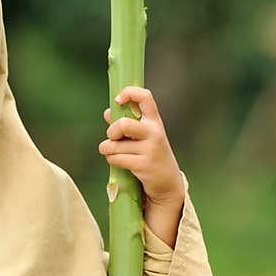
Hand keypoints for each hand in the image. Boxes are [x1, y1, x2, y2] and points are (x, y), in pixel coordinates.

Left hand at [98, 86, 184, 211]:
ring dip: (107, 149)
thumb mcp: (143, 137)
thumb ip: (127, 124)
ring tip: (112, 152)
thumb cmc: (151, 155)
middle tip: (113, 137)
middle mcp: (154, 132)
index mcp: (154, 121)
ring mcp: (150, 149)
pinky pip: (116, 159)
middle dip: (111, 132)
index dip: (129, 93)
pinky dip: (112, 160)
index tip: (118, 100)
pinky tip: (117, 162)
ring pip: (114, 145)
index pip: (145, 97)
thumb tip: (107, 112)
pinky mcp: (143, 165)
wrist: (168, 183)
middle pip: (123, 124)